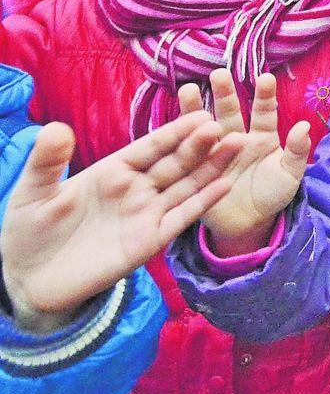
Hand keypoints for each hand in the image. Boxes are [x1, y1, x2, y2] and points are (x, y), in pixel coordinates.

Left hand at [0, 109, 239, 331]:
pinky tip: (226, 184)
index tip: (200, 113)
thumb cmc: (27, 231)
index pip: (150, 146)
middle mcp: (136, 188)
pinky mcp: (150, 241)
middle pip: (175, 162)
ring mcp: (146, 213)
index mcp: (113, 169)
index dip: (174, 131)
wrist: (27, 280)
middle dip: (199, 144)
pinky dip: (205, 201)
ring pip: (187, 185)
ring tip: (238, 144)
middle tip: (223, 126)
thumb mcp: (32, 192)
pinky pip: (182, 218)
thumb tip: (55, 127)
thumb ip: (47, 161)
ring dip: (212, 166)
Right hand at [181, 70, 311, 257]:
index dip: (264, 96)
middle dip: (225, 94)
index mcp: (262, 137)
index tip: (265, 78)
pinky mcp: (196, 170)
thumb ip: (297, 151)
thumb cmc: (272, 195)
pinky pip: (187, 154)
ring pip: (205, 128)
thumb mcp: (290, 175)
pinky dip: (180, 140)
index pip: (264, 112)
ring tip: (187, 90)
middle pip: (230, 113)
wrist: (248, 225)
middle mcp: (236, 138)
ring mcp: (214, 153)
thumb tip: (305, 126)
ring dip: (195, 111)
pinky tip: (172, 127)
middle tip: (218, 74)